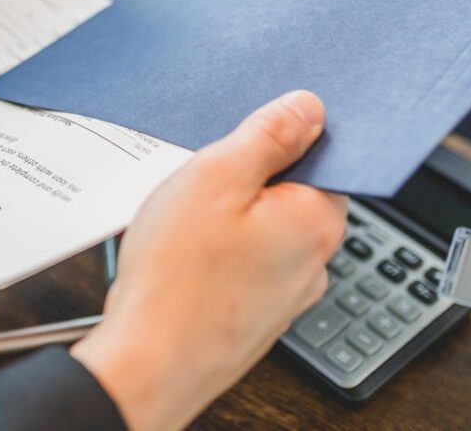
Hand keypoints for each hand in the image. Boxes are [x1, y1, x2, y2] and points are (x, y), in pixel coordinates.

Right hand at [72, 91, 345, 430]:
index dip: (281, 137)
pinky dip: (221, 251)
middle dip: (248, 179)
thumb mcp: (217, 175)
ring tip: (187, 224)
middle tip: (203, 181)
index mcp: (317, 220)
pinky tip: (186, 255)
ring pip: (264, 228)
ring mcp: (286, 294)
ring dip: (231, 217)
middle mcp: (314, 261)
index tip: (243, 137)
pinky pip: (247, 262)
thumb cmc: (178, 276)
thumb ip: (268, 135)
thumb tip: (308, 108)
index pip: (323, 156)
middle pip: (291, 191)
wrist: (147, 363)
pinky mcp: (256, 313)